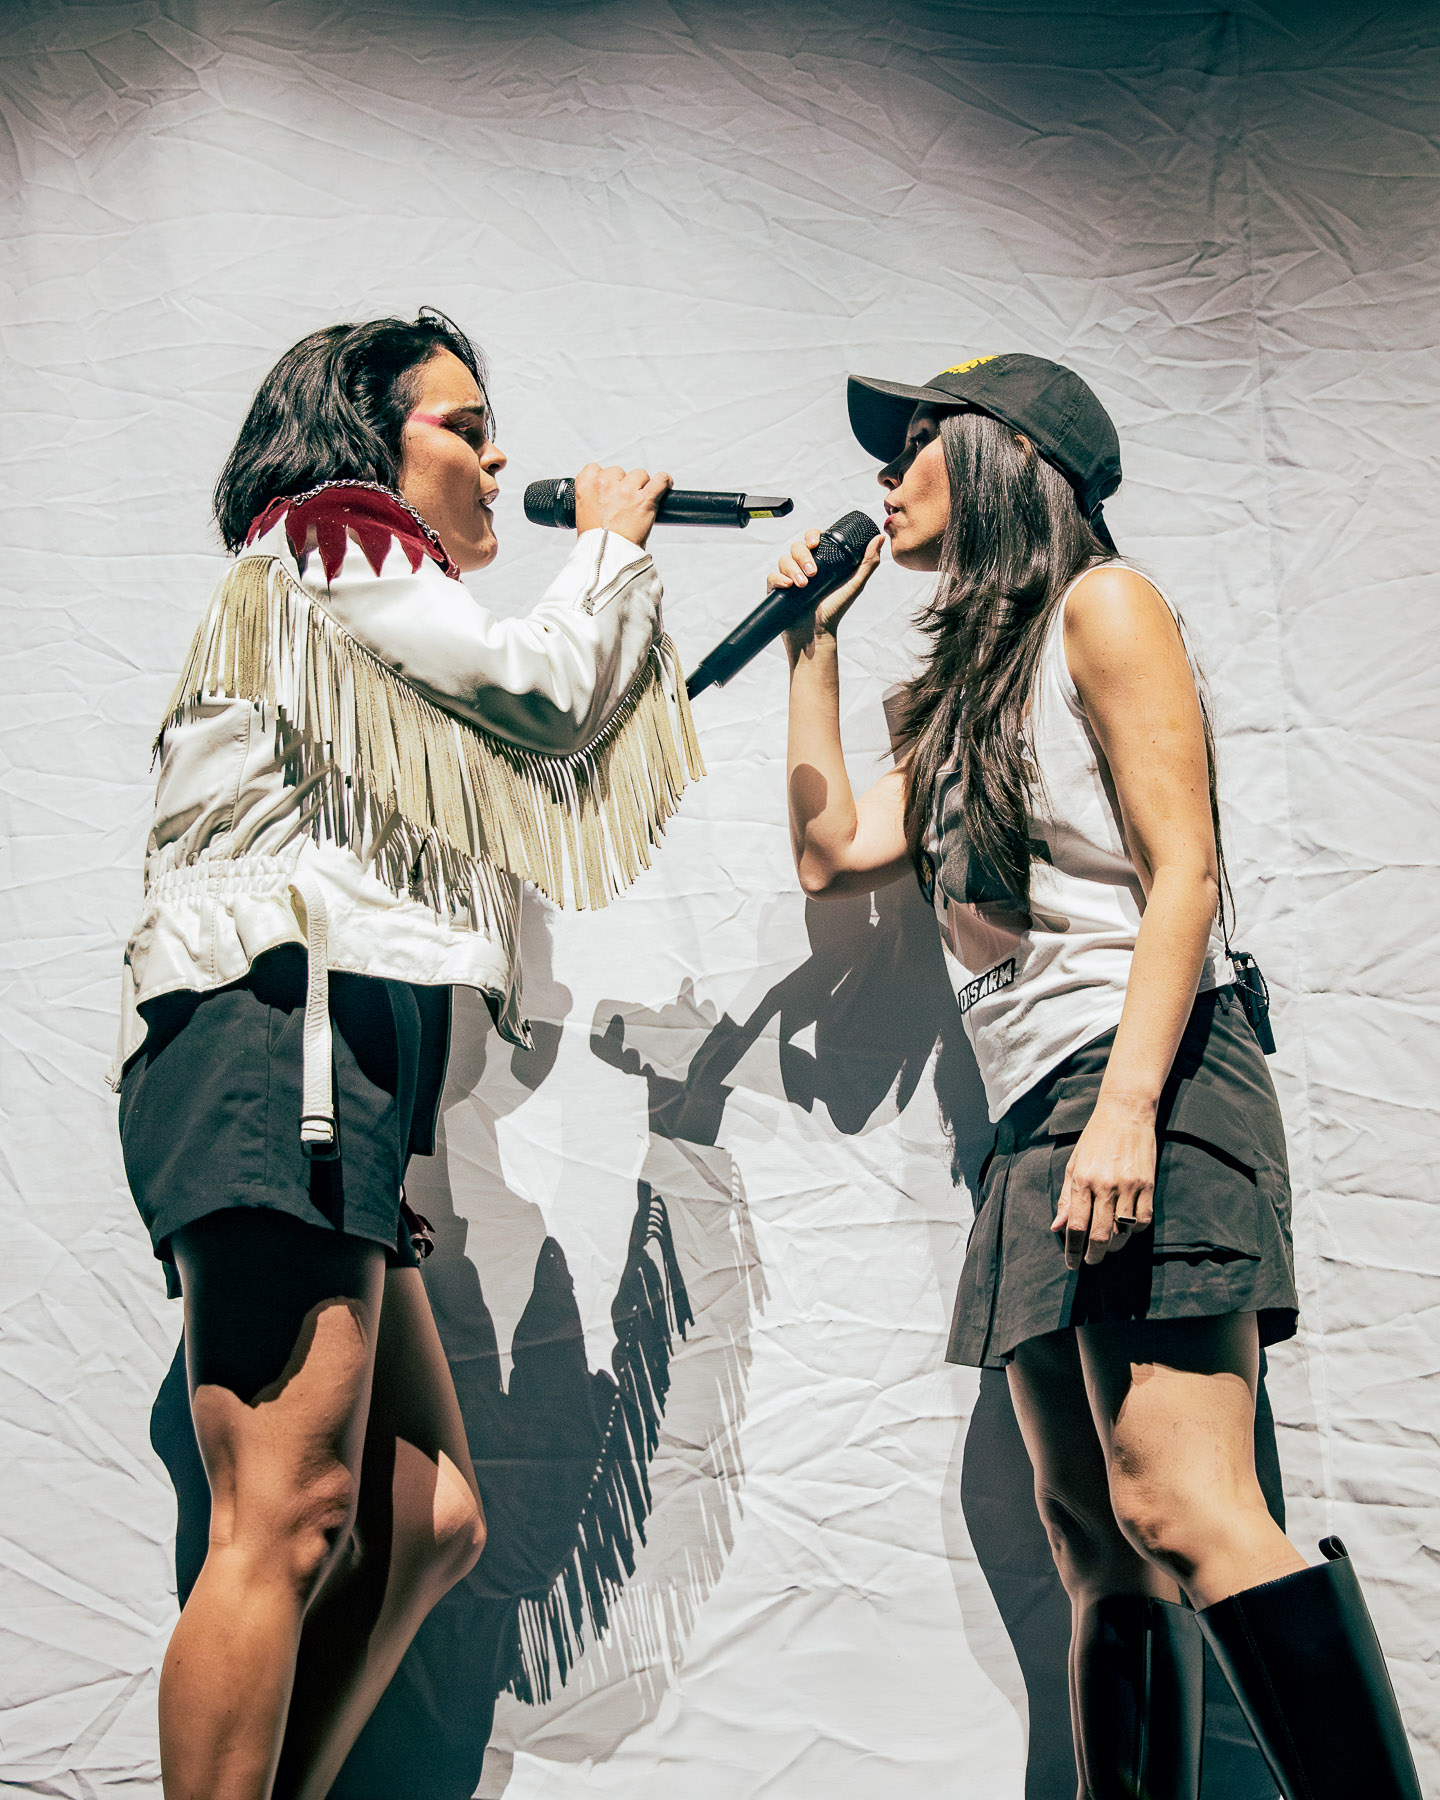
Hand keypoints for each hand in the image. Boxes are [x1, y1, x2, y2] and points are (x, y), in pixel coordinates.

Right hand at [573, 463, 673, 547]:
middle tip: (625, 504)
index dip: (605, 479)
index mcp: (586, 486)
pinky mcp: (644, 499)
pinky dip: (665, 482)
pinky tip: (665, 485)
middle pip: (619, 471)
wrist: (606, 557)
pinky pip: (660, 480)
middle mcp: (605, 484)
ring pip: (639, 475)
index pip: (595, 468)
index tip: (610, 489)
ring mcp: (626, 490)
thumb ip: (591, 499)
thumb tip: (604, 498)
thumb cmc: (595, 542)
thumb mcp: (583, 515)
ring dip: (642, 486)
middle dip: (624, 484)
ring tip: (640, 502)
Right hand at [770, 527, 884, 650]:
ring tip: (803, 585)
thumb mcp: (855, 584)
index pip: (812, 539)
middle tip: (813, 572)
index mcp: (820, 561)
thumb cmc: (835, 610)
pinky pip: (772, 576)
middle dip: (803, 556)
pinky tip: (788, 586)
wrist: (817, 634)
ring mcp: (789, 578)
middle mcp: (803, 567)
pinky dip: (779, 579)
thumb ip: (869, 562)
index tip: (816, 542)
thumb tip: (880, 538)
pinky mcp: (776, 590)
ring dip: (793, 568)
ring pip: (784, 560)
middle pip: (796, 547)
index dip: (811, 535)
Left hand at [1051, 1096, 1156, 1268]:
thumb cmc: (1095, 1139)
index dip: (1073, 1250)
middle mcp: (1105, 1185)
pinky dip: (1135, 1231)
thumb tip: (1057, 1227)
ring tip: (1107, 1246)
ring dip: (1114, 1246)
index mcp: (1082, 1180)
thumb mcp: (1073, 1164)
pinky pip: (1143, 1220)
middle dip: (1094, 1255)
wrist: (1125, 1113)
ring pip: (1123, 1231)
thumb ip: (1067, 1198)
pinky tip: (1127, 1229)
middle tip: (1091, 1261)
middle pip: (1100, 1235)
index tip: (1072, 1263)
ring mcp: (1129, 1186)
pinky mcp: (1148, 1184)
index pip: (1076, 1226)